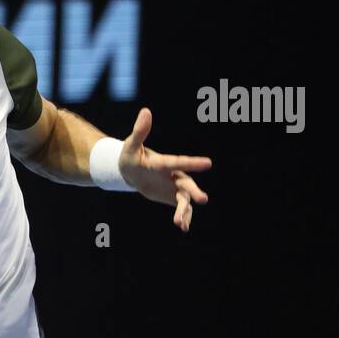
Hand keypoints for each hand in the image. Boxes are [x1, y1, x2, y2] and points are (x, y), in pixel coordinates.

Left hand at [119, 108, 211, 231]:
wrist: (131, 171)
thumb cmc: (130, 156)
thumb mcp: (131, 146)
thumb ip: (140, 131)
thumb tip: (145, 111)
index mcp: (163, 162)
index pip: (178, 162)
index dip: (192, 163)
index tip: (208, 163)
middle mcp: (174, 174)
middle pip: (186, 184)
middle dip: (193, 191)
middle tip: (202, 199)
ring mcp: (174, 186)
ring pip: (184, 199)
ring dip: (184, 211)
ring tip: (180, 224)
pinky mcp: (172, 196)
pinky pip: (180, 207)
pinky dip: (182, 216)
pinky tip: (182, 227)